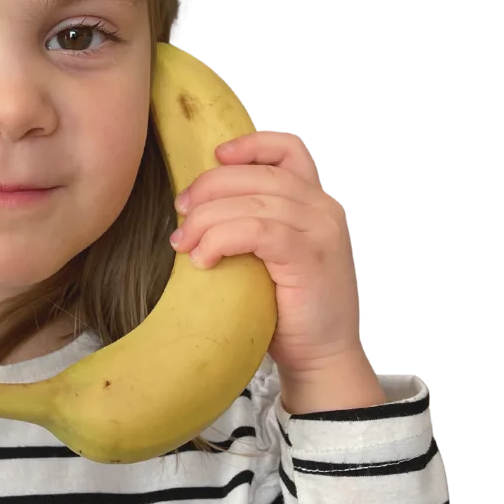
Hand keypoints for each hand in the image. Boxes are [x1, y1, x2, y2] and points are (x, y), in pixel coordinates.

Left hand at [169, 131, 365, 380]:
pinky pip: (257, 231)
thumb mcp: (271, 255)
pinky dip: (222, 239)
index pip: (288, 149)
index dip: (250, 145)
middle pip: (258, 174)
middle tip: (180, 212)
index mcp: (315, 201)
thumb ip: (253, 222)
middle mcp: (323, 209)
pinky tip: (203, 260)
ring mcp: (320, 232)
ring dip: (207, 219)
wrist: (321, 357)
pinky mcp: (309, 258)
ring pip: (253, 202)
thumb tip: (195, 203)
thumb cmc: (288, 308)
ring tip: (182, 244)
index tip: (214, 157)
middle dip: (210, 187)